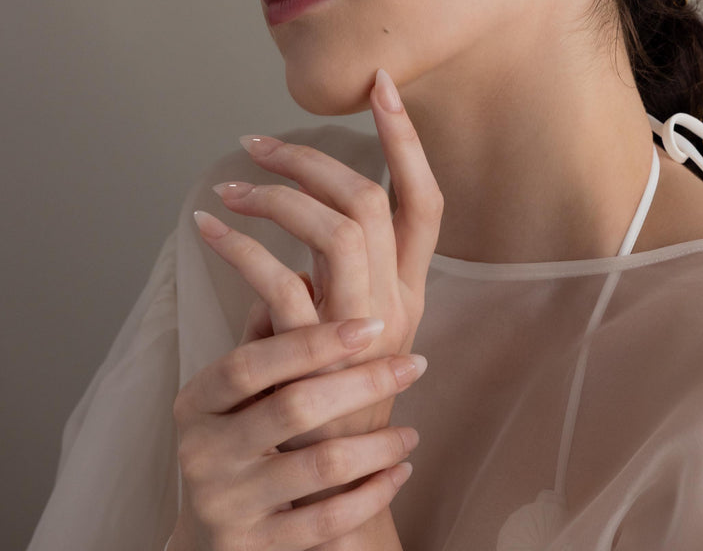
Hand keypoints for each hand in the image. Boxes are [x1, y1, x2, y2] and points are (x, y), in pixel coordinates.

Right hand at [169, 318, 423, 550]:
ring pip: (319, 467)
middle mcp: (203, 454)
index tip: (373, 324)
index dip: (312, 341)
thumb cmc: (241, 435)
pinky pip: (326, 523)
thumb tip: (310, 271)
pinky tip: (400, 473)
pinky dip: (371, 495)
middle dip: (364, 384)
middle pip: (293, 408)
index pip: (252, 363)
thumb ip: (269, 334)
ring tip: (413, 433)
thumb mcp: (240, 389)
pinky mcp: (253, 549)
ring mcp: (226, 505)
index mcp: (198, 402)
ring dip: (379, 445)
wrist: (212, 535)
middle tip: (414, 366)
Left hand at [209, 70, 442, 370]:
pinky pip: (284, 275)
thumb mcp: (345, 327)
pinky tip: (208, 227)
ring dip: (279, 192)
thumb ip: (335, 274)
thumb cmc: (329, 395)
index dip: (406, 139)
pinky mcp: (319, 352)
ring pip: (338, 224)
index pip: (425, 199)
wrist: (333, 487)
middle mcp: (397, 301)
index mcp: (409, 288)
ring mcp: (362, 328)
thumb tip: (297, 214)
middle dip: (314, 157)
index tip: (381, 85)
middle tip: (258, 142)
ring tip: (233, 185)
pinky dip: (240, 241)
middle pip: (372, 200)